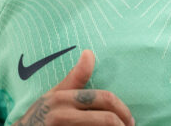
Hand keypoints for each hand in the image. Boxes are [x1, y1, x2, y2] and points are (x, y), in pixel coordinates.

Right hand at [13, 49, 134, 125]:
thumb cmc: (41, 116)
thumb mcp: (54, 95)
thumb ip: (75, 78)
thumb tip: (89, 53)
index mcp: (63, 98)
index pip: (104, 99)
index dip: (122, 109)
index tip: (129, 119)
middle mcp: (62, 114)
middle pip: (107, 119)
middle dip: (123, 124)